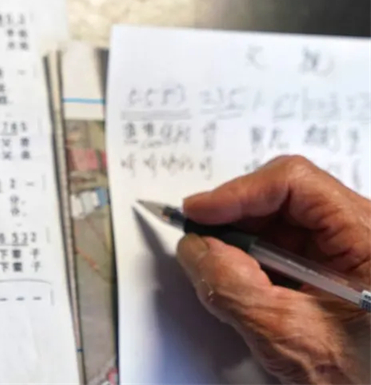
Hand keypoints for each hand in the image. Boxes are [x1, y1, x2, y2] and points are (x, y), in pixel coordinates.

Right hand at [177, 155, 369, 384]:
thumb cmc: (362, 379)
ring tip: (220, 268)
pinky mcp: (336, 267)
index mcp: (368, 235)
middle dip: (236, 216)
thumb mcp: (288, 335)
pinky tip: (245, 283)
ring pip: (280, 220)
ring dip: (243, 240)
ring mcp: (351, 249)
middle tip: (199, 238)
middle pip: (284, 196)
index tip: (198, 212)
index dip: (239, 193)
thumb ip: (233, 288)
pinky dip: (254, 258)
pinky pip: (285, 245)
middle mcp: (362, 232)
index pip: (294, 183)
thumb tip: (194, 248)